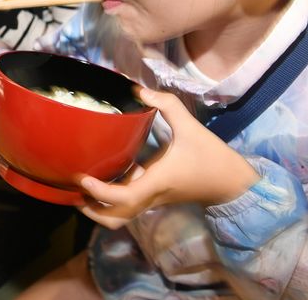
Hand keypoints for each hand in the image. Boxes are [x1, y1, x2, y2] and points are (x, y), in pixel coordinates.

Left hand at [78, 89, 259, 228]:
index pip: (122, 198)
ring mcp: (154, 200)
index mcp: (156, 182)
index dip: (99, 192)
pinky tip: (109, 175)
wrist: (233, 183)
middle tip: (74, 191)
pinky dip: (116, 197)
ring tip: (84, 186)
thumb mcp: (190, 126)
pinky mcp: (157, 197)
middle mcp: (152, 196)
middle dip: (92, 211)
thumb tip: (139, 90)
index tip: (83, 179)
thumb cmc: (212, 156)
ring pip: (122, 216)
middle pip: (115, 219)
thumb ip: (166, 104)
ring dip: (101, 207)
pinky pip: (131, 204)